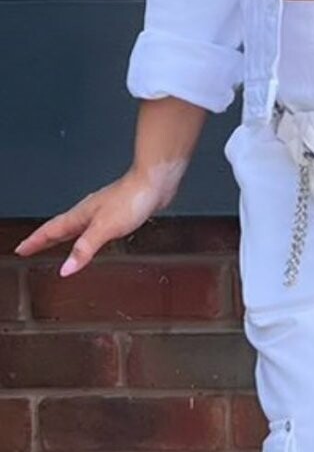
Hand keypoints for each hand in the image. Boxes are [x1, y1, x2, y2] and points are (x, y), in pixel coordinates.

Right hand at [13, 162, 184, 277]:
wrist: (155, 182)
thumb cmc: (131, 199)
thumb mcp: (105, 229)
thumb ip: (84, 249)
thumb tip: (65, 269)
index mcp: (81, 216)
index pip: (51, 231)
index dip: (35, 242)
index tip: (21, 249)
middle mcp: (88, 213)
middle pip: (60, 228)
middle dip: (43, 239)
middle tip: (30, 248)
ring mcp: (102, 211)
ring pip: (76, 227)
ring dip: (63, 237)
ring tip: (55, 244)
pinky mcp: (117, 213)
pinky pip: (93, 228)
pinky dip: (85, 235)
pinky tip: (92, 237)